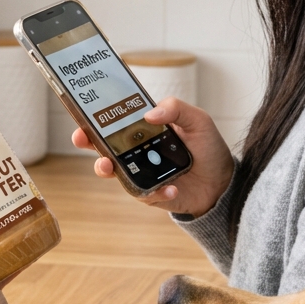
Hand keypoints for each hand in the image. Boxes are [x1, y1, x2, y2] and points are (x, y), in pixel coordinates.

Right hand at [71, 97, 233, 217]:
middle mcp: (137, 151)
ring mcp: (140, 173)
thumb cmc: (207, 148)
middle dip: (87, 142)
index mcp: (145, 130)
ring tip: (109, 166)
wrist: (223, 182)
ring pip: (114, 172)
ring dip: (106, 168)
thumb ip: (176, 108)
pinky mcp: (150, 194)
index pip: (116, 121)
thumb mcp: (197, 120)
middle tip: (81, 138)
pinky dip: (155, 191)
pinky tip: (171, 188)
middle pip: (103, 145)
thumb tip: (149, 114)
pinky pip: (143, 194)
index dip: (96, 118)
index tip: (84, 114)